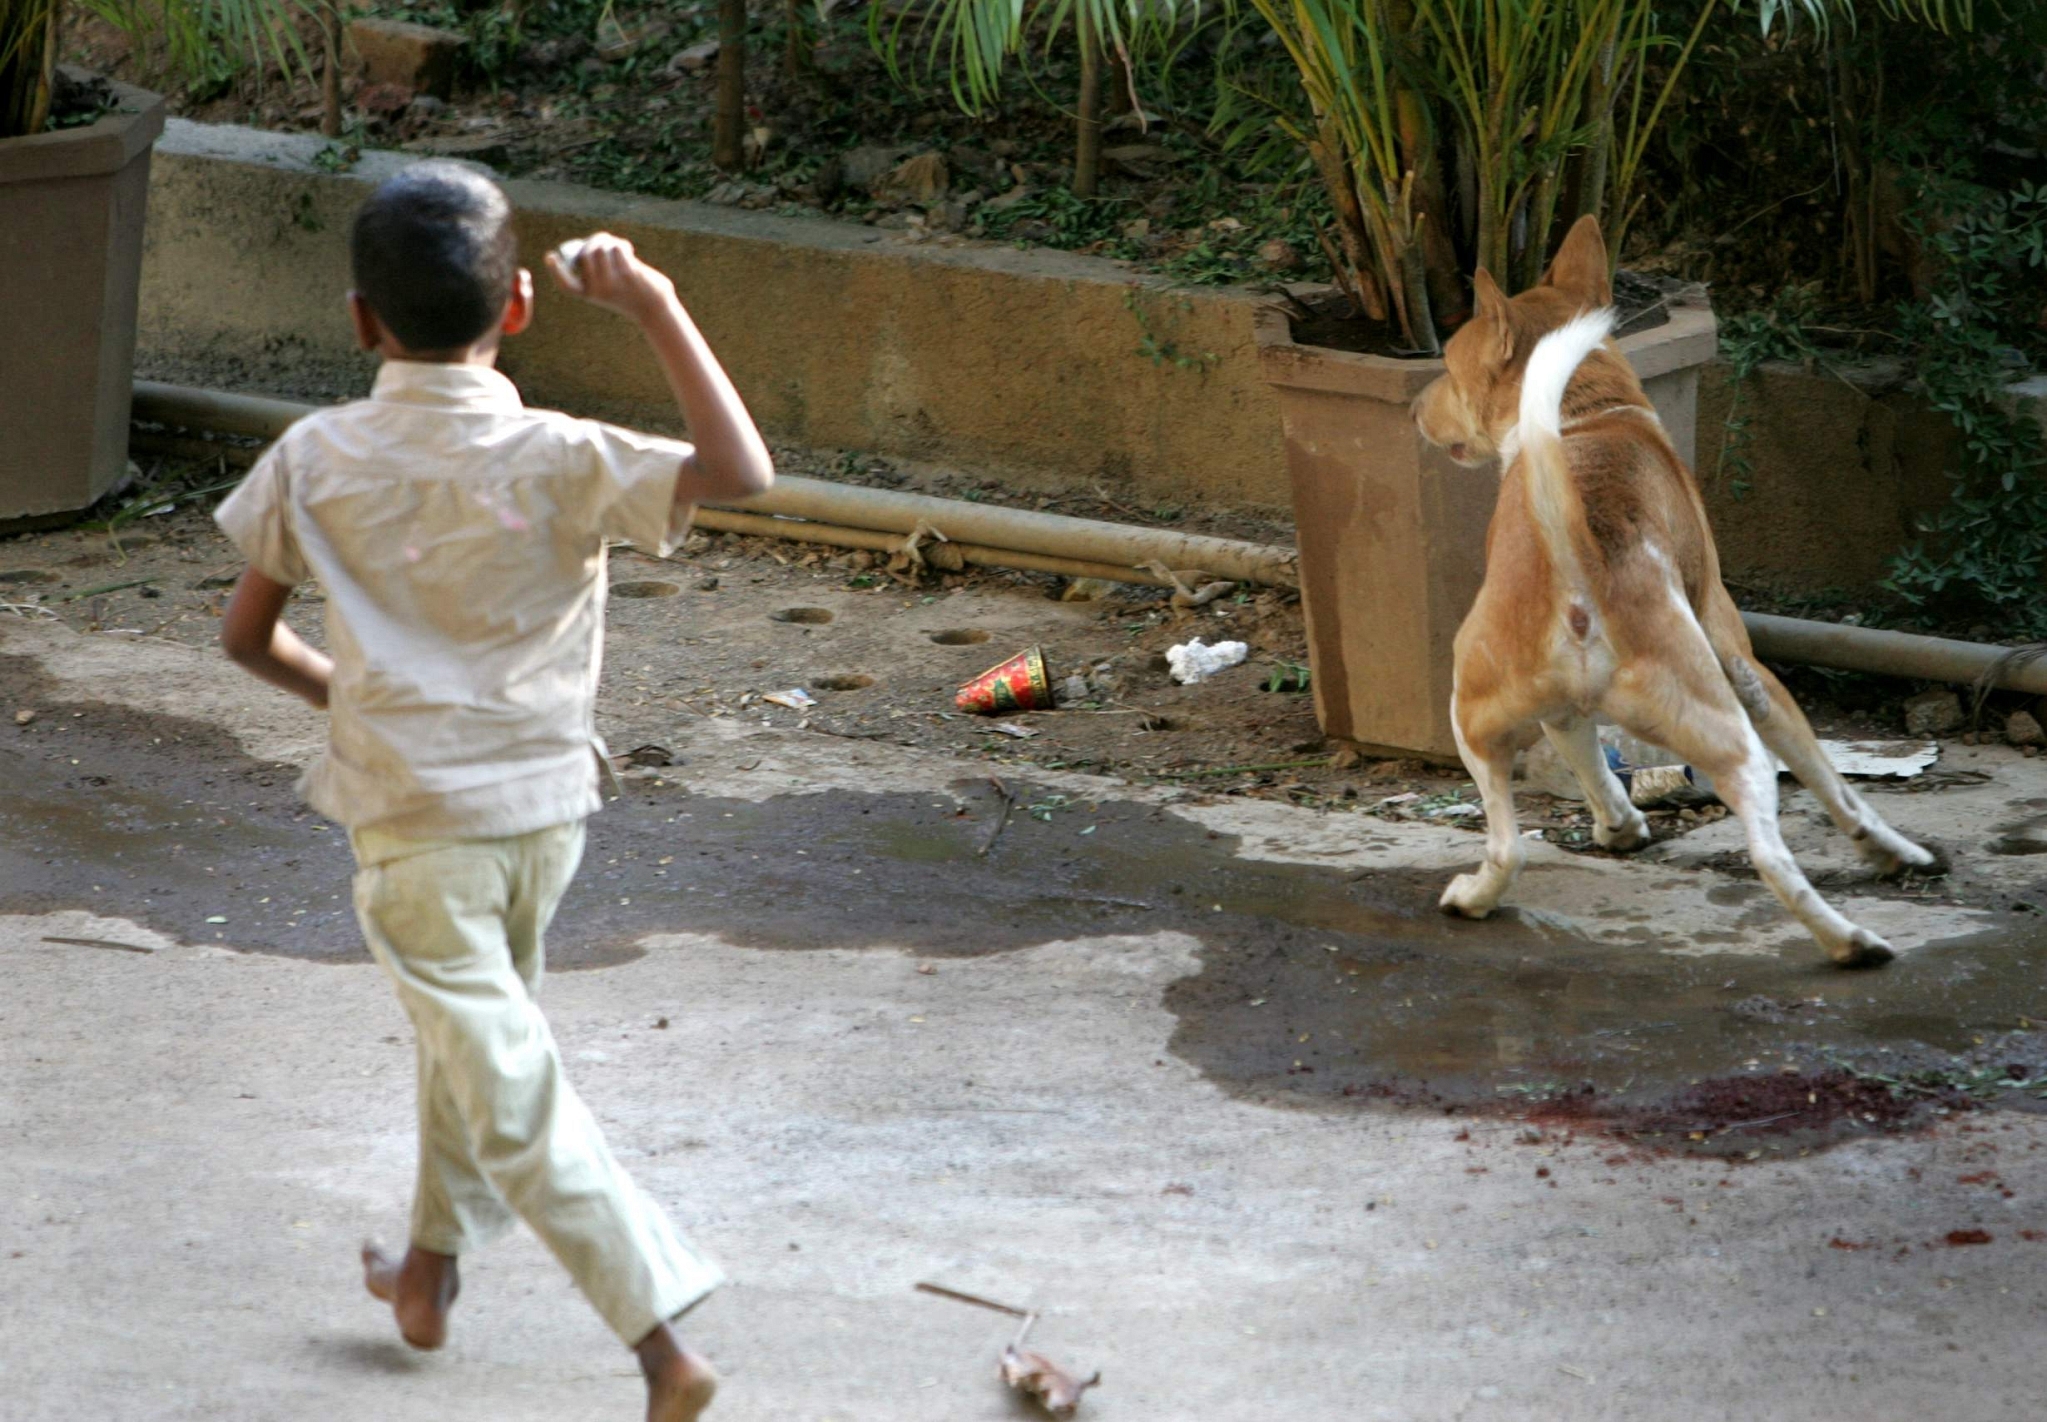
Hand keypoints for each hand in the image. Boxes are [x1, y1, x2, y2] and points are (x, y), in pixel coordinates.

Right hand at [545, 233, 676, 321]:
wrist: (654, 308)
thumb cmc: (630, 293)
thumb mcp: (609, 285)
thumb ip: (597, 269)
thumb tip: (591, 244)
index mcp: (589, 294)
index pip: (566, 285)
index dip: (556, 271)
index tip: (550, 256)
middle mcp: (597, 290)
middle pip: (585, 254)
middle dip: (593, 240)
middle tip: (604, 240)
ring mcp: (612, 282)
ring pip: (601, 248)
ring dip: (609, 241)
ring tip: (618, 246)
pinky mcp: (628, 274)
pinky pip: (616, 248)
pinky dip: (621, 244)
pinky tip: (628, 250)